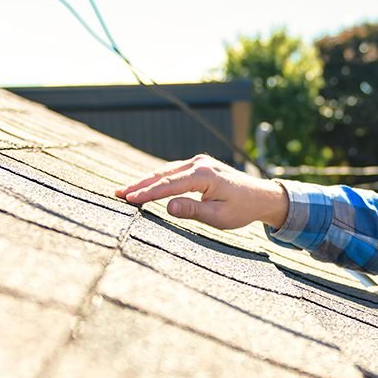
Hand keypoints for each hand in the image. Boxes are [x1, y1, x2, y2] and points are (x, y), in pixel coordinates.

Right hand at [115, 155, 288, 229]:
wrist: (260, 197)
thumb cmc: (241, 209)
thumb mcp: (218, 216)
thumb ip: (193, 210)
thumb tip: (168, 206)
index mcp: (204, 175)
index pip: (168, 185)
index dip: (147, 193)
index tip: (129, 200)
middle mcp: (200, 163)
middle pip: (162, 174)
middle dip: (139, 184)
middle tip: (117, 194)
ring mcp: (199, 162)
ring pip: (166, 170)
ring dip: (146, 181)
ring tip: (125, 191)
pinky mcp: (199, 165)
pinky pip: (174, 171)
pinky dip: (158, 178)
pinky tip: (145, 186)